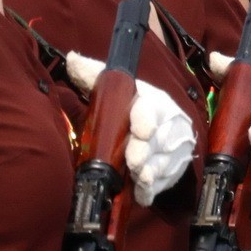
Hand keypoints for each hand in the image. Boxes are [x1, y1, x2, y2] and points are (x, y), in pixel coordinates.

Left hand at [65, 52, 197, 204]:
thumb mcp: (114, 88)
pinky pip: (167, 180)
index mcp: (154, 100)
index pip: (152, 107)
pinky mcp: (178, 165)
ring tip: (138, 177)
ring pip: (165, 161)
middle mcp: (171, 120)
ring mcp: (177, 144)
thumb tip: (72, 59)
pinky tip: (142, 192)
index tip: (142, 133)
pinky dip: (154, 188)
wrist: (158, 126)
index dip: (146, 119)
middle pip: (160, 139)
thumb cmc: (130, 106)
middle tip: (134, 163)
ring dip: (151, 172)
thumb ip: (93, 74)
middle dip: (146, 152)